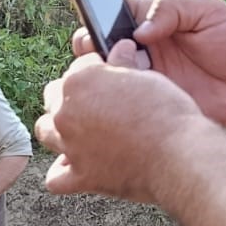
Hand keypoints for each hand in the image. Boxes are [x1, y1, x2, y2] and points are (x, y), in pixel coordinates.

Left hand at [35, 46, 204, 202]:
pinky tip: (79, 167)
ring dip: (58, 129)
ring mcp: (70, 145)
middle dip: (71, 97)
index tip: (111, 80)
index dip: (97, 71)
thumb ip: (124, 65)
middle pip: (54, 96)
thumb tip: (121, 48)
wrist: (179, 156)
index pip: (78, 67)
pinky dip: (64, 172)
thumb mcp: (147, 78)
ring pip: (45, 131)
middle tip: (98, 106)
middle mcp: (67, 111)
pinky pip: (55, 178)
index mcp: (82, 80)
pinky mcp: (80, 176)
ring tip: (82, 132)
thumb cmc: (168, 114)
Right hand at [72, 0, 225, 130]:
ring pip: (105, 75)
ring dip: (104, 74)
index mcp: (152, 19)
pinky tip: (128, 96)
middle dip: (91, 49)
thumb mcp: (210, 11)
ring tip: (124, 75)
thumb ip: (173, 8)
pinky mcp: (151, 102)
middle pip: (97, 44)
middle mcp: (143, 47)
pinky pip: (123, 101)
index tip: (97, 26)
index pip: (110, 12)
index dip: (97, 17)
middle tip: (110, 55)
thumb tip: (140, 31)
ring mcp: (145, 76)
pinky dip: (117, 99)